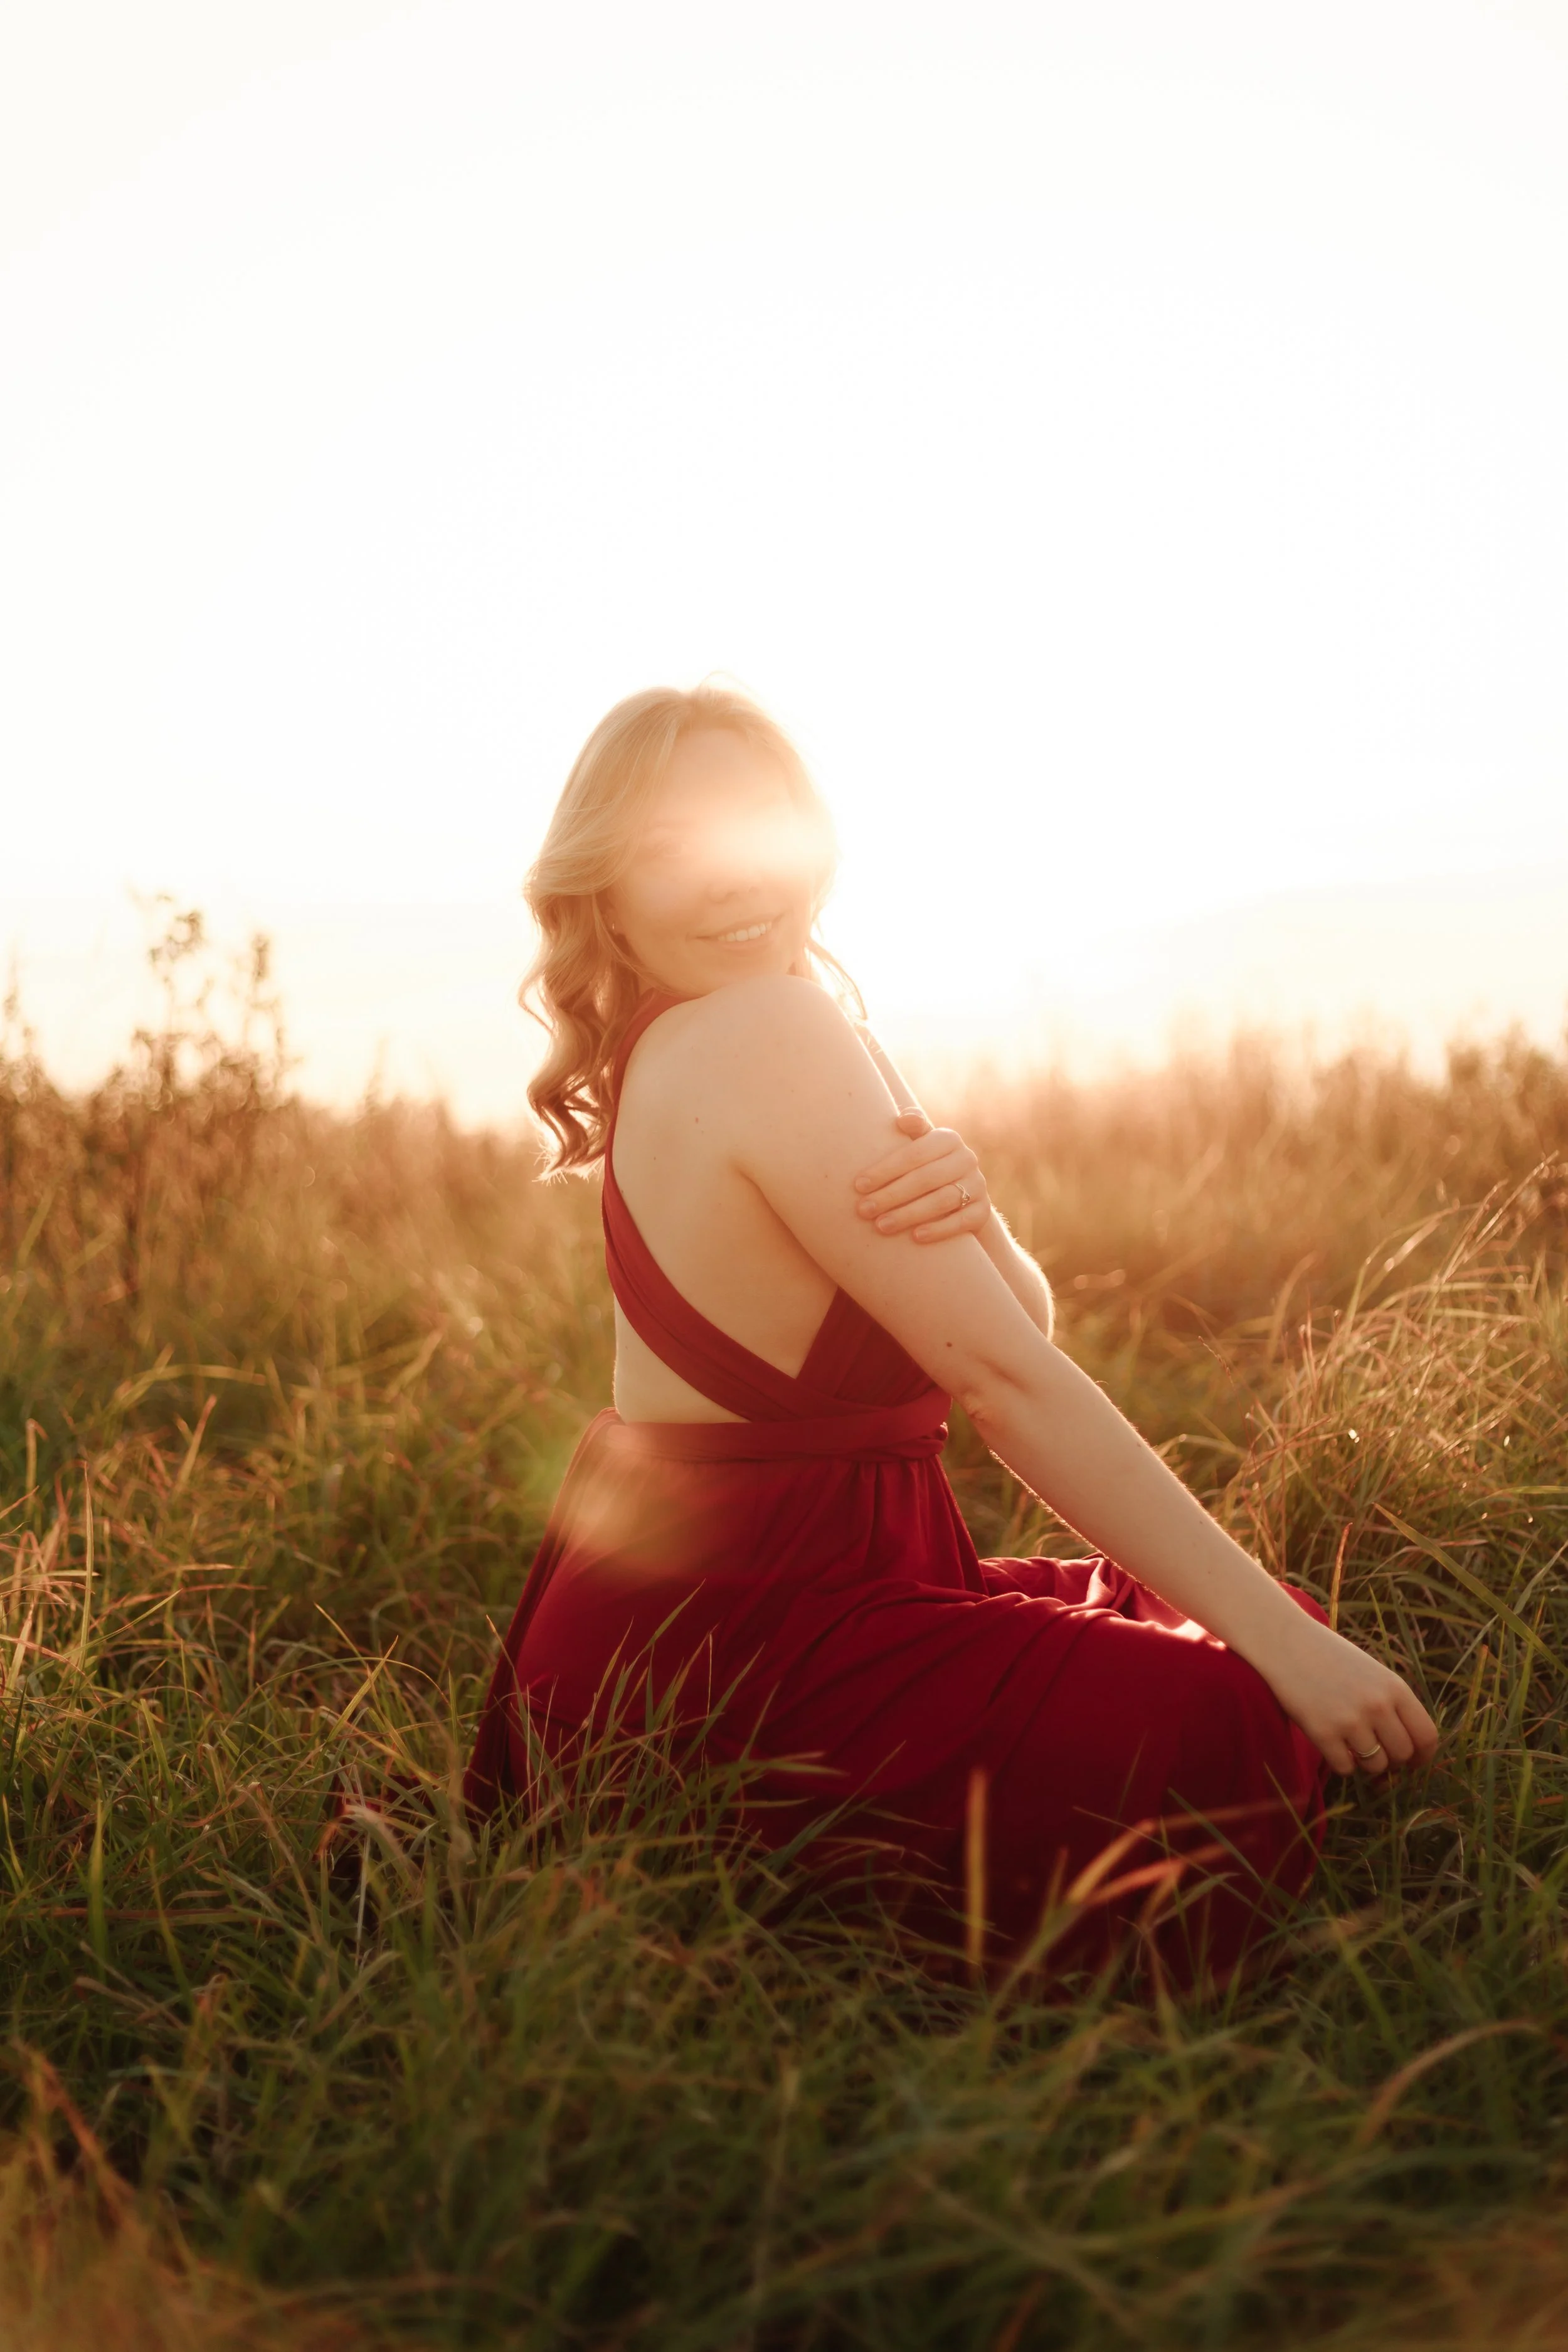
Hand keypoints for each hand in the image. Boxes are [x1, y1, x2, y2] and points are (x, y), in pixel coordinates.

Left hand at [854, 1111, 992, 1243]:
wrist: (962, 1193)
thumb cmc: (926, 1165)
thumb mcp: (919, 1145)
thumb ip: (912, 1129)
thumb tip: (902, 1119)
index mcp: (948, 1139)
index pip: (914, 1154)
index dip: (885, 1170)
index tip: (859, 1185)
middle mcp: (967, 1159)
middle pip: (925, 1178)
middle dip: (891, 1195)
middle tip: (864, 1210)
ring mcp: (977, 1185)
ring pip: (942, 1201)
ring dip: (909, 1214)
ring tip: (881, 1226)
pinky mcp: (982, 1210)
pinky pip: (962, 1221)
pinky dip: (939, 1230)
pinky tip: (915, 1238)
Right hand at [1257, 1610, 1439, 1778]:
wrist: (1286, 1642)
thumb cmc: (1331, 1658)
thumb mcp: (1373, 1673)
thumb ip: (1392, 1706)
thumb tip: (1408, 1753)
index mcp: (1395, 1688)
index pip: (1427, 1736)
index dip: (1423, 1756)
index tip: (1413, 1762)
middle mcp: (1377, 1705)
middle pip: (1403, 1755)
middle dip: (1392, 1761)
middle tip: (1376, 1752)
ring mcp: (1350, 1720)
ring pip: (1375, 1766)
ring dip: (1366, 1763)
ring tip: (1351, 1745)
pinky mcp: (1322, 1732)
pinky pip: (1345, 1768)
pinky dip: (1341, 1764)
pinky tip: (1332, 1745)